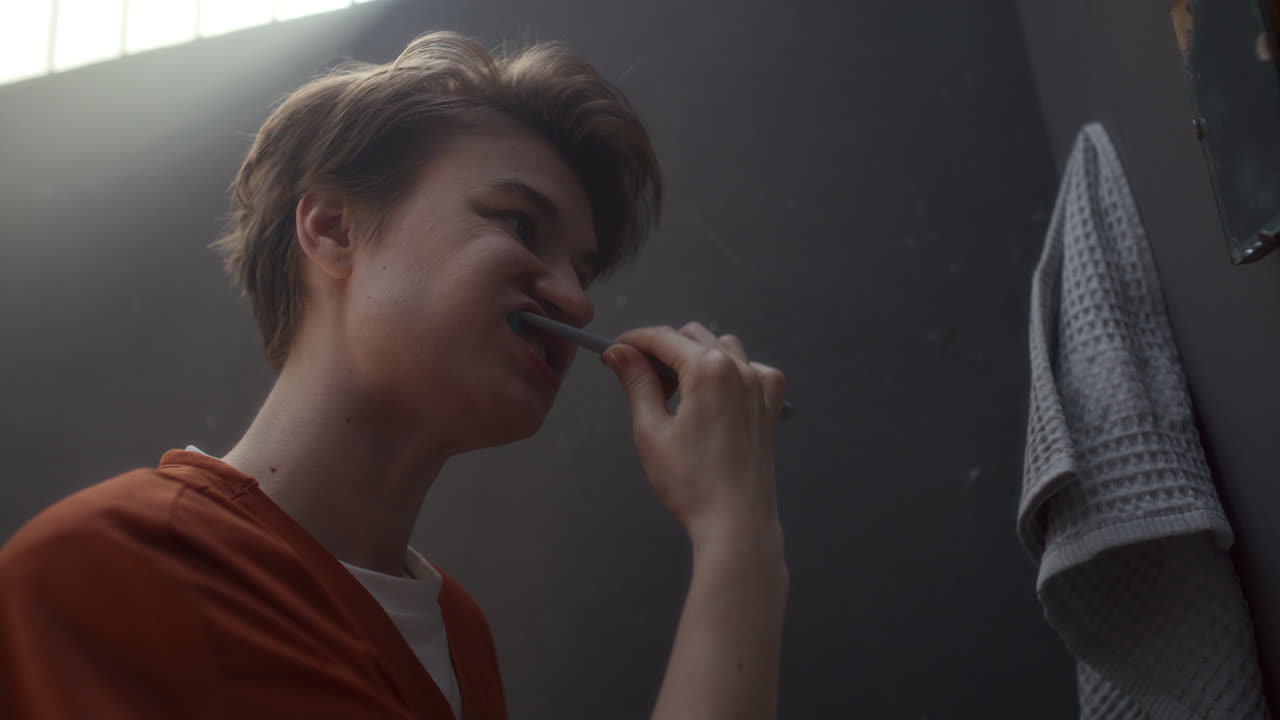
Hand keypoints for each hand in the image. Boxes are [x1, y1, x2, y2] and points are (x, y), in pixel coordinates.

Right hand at [602, 322, 785, 547]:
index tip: (616, 350)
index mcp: (707, 369)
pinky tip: (713, 399)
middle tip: (642, 379)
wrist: (736, 522)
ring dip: (697, 356)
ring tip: (677, 390)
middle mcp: (739, 368)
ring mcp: (760, 385)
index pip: (662, 337)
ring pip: (723, 346)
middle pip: (693, 336)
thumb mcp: (651, 430)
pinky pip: (750, 369)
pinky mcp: (771, 404)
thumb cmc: (692, 483)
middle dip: (664, 349)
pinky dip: (729, 372)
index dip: (634, 341)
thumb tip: (620, 354)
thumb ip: (637, 383)